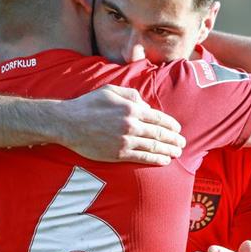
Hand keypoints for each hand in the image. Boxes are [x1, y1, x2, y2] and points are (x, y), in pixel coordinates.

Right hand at [58, 85, 185, 164]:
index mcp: (131, 108)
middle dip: (174, 139)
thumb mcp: (110, 91)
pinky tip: (163, 161)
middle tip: (183, 143)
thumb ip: (131, 95)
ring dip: (168, 150)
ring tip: (177, 153)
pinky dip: (155, 159)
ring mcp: (125, 140)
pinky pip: (142, 157)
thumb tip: (146, 105)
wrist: (68, 123)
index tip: (178, 129)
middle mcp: (131, 124)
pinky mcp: (118, 153)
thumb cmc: (88, 104)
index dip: (171, 125)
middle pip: (159, 133)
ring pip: (153, 146)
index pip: (158, 118)